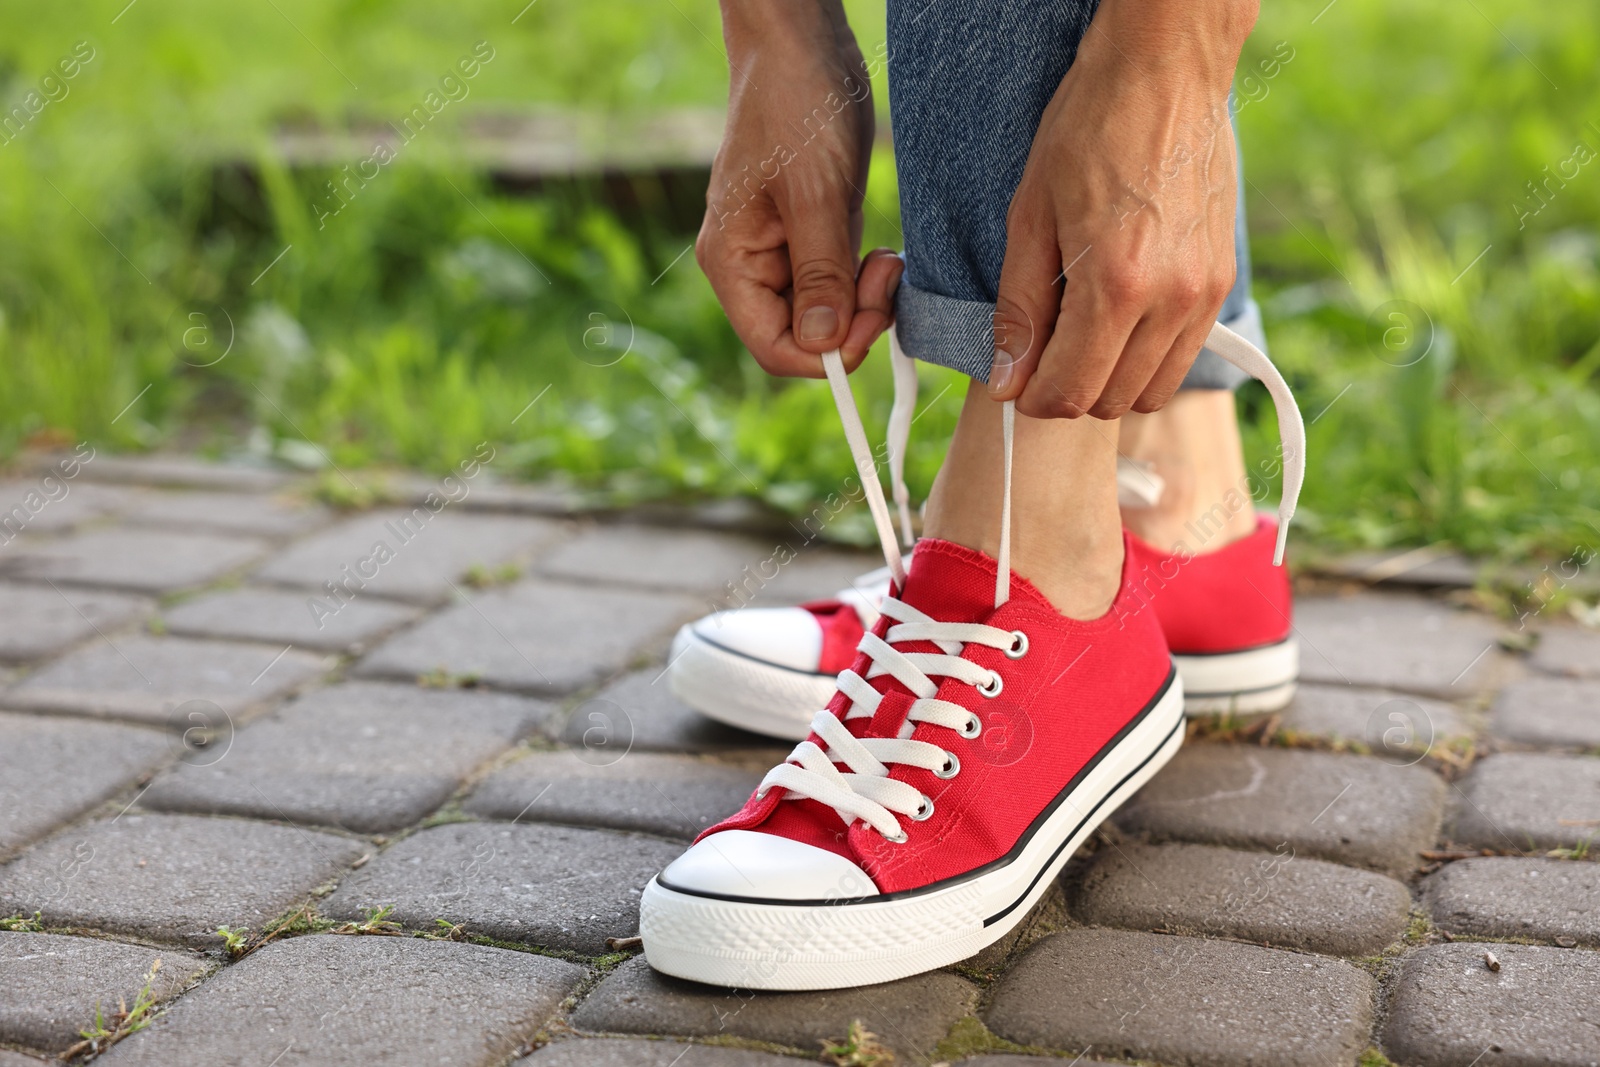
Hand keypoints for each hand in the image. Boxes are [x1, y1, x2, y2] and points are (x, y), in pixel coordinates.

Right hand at [695, 1, 902, 376]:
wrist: (801, 41)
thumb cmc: (795, 102)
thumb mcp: (815, 193)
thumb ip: (820, 272)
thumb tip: (823, 344)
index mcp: (732, 262)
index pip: (773, 347)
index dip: (824, 354)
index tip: (871, 326)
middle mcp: (751, 266)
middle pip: (803, 336)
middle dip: (850, 324)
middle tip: (887, 281)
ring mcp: (782, 252)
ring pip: (827, 314)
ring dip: (864, 303)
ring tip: (887, 261)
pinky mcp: (813, 235)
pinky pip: (839, 283)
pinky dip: (866, 282)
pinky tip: (884, 256)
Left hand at [988, 0, 1257, 417]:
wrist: (1164, 71)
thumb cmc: (1089, 129)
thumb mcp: (1030, 218)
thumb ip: (1019, 309)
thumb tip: (1007, 380)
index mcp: (1115, 286)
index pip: (1071, 392)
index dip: (1032, 400)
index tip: (1016, 383)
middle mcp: (1169, 299)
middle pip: (1112, 401)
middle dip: (1069, 391)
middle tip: (1043, 352)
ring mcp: (1203, 293)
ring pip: (1152, 388)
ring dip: (1110, 380)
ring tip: (1080, 333)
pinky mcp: (1220, 280)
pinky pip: (1183, 354)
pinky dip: (1146, 356)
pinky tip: (1118, 316)